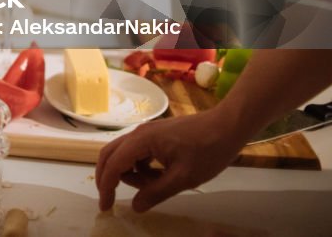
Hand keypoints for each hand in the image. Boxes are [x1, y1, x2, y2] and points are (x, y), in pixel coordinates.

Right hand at [95, 107, 245, 211]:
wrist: (227, 126)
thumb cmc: (207, 151)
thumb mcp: (183, 178)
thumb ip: (156, 193)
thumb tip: (135, 207)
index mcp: (141, 140)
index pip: (114, 165)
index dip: (106, 187)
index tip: (105, 207)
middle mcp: (138, 133)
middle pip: (110, 155)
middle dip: (108, 178)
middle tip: (112, 199)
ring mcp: (146, 132)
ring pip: (124, 154)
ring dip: (130, 174)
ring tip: (154, 187)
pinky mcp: (155, 135)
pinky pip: (138, 153)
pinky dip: (141, 167)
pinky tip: (161, 176)